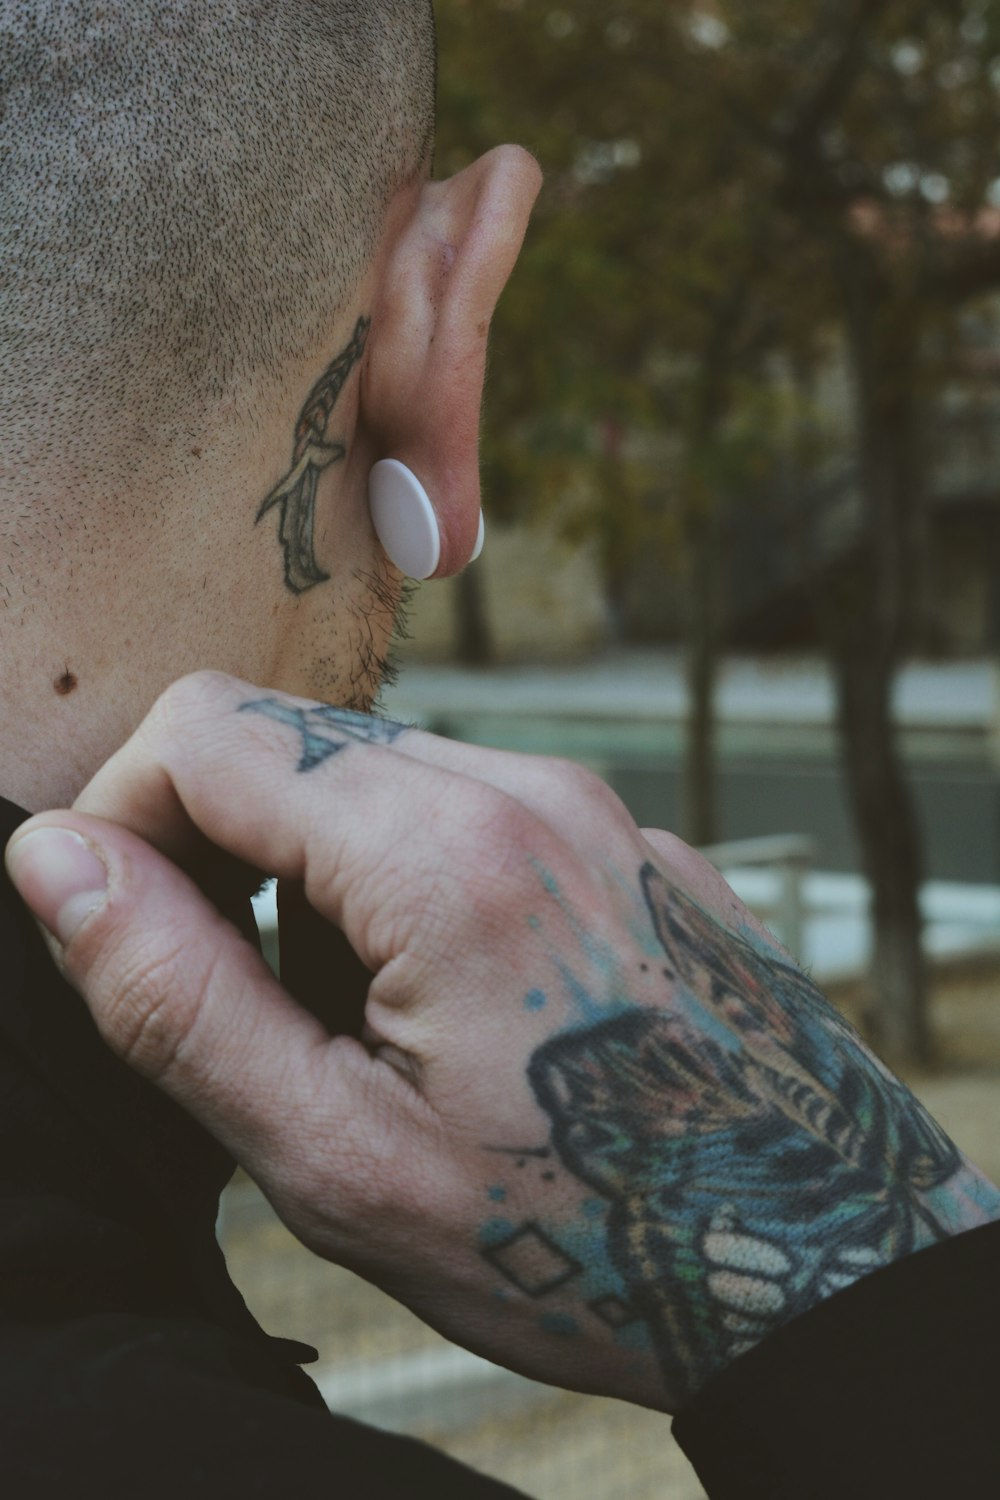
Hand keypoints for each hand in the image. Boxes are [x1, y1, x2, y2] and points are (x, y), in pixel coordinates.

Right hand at [6, 671, 998, 1412]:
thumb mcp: (340, 1157)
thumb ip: (178, 996)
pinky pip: (478, 809)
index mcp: (444, 852)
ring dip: (324, 875)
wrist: (817, 1258)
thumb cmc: (584, 1237)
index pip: (206, 730)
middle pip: (294, 742)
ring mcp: (596, 806)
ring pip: (380, 776)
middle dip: (223, 850)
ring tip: (375, 1025)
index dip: (122, 814)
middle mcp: (530, 789)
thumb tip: (57, 863)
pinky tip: (466, 1004)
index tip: (125, 923)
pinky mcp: (631, 839)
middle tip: (253, 1003)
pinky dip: (418, 878)